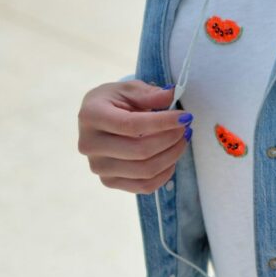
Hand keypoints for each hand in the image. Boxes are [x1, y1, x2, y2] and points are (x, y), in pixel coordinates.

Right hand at [77, 80, 192, 193]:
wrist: (98, 120)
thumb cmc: (115, 101)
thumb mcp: (129, 89)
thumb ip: (149, 93)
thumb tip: (171, 95)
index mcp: (91, 116)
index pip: (131, 125)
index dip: (162, 122)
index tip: (185, 117)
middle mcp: (89, 145)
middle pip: (140, 151)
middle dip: (171, 139)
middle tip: (186, 128)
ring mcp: (98, 167)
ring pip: (145, 171)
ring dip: (172, 155)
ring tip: (182, 140)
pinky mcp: (109, 182)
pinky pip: (144, 186)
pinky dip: (165, 173)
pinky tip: (172, 157)